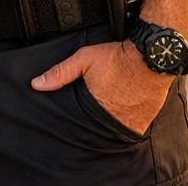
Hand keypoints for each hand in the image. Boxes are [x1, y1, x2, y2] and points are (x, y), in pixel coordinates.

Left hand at [31, 40, 170, 135]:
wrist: (151, 56)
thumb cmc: (119, 57)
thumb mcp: (84, 59)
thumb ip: (60, 73)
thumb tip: (37, 84)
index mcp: (94, 108)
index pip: (79, 125)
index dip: (77, 124)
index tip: (76, 122)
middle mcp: (111, 120)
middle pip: (97, 131)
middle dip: (93, 126)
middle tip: (93, 118)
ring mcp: (129, 123)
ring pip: (114, 132)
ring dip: (110, 126)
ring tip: (109, 116)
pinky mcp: (143, 122)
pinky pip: (131, 130)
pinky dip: (126, 125)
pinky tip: (123, 116)